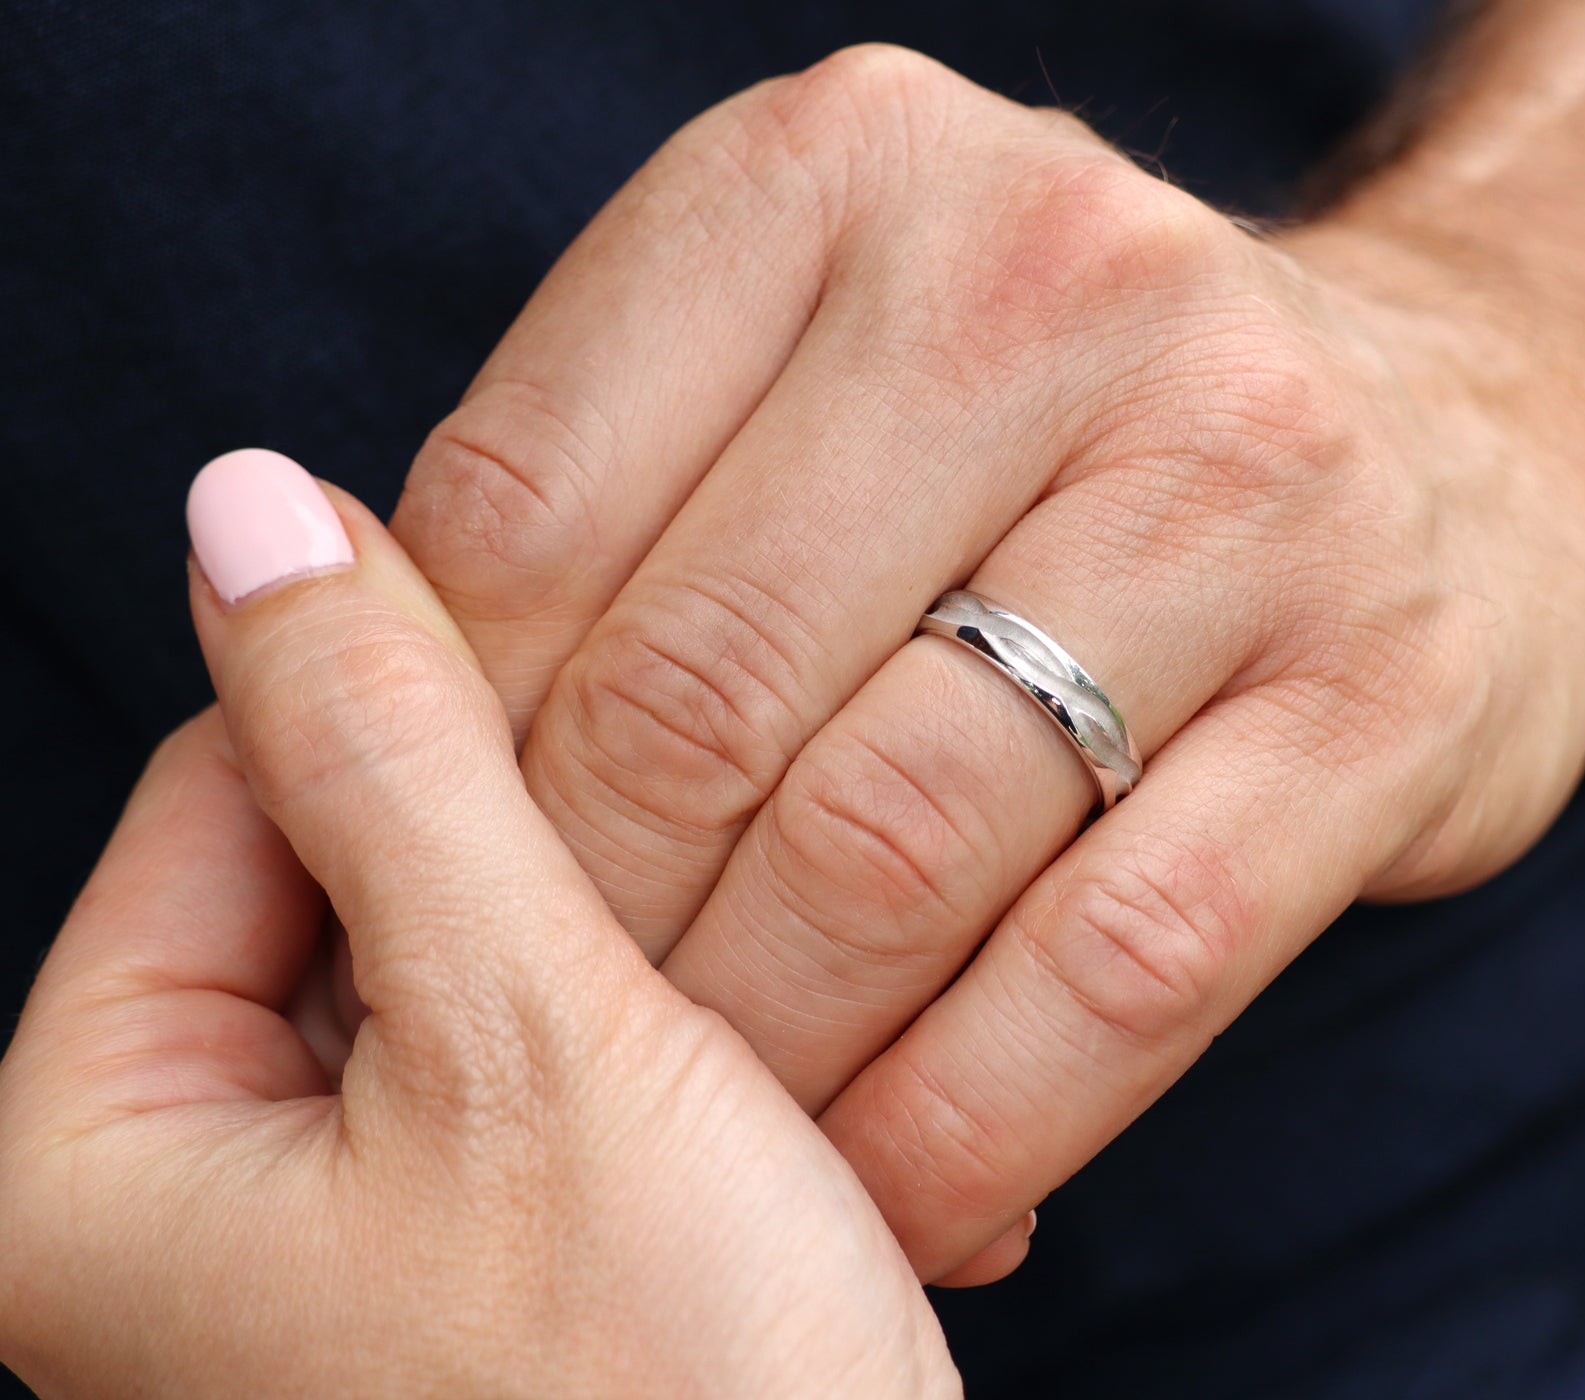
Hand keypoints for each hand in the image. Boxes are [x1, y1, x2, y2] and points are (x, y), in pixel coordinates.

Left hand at [0, 452, 955, 1396]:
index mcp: (87, 1170)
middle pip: (332, 884)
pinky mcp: (457, 1281)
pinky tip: (743, 1048)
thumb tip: (252, 507)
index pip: (214, 793)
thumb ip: (387, 754)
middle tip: (705, 812)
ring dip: (607, 933)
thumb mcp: (529, 1032)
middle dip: (527, 836)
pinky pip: (518, 1075)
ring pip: (449, 976)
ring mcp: (325, 1259)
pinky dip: (632, 1035)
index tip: (594, 636)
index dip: (409, 693)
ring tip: (744, 951)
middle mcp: (174, 1225)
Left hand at [376, 45, 1584, 1285]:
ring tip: (706, 1142)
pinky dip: (964, 1126)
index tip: (419, 910)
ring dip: (761, 1057)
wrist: (1465, 445)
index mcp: (838, 170)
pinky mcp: (1385, 688)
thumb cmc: (1067, 436)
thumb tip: (320, 693)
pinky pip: (1114, 972)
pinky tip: (883, 1200)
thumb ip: (605, 502)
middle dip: (583, 938)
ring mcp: (1245, 477)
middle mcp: (1045, 282)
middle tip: (543, 1063)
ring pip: (893, 848)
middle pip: (694, 692)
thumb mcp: (822, 368)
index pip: (525, 517)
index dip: (431, 765)